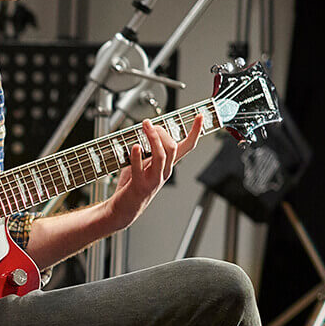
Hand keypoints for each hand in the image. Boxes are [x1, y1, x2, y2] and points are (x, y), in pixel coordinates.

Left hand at [107, 114, 201, 230]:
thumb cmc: (133, 185)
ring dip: (153, 138)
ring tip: (145, 126)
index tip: (200, 116)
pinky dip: (137, 156)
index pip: (187, 146)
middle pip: (172, 147)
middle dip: (162, 131)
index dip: (195, 131)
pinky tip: (135, 147)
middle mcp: (164, 171)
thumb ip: (148, 149)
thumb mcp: (144, 163)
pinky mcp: (140, 185)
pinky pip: (139, 168)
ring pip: (161, 155)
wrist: (124, 209)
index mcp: (167, 165)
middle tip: (148, 123)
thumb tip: (149, 130)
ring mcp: (154, 179)